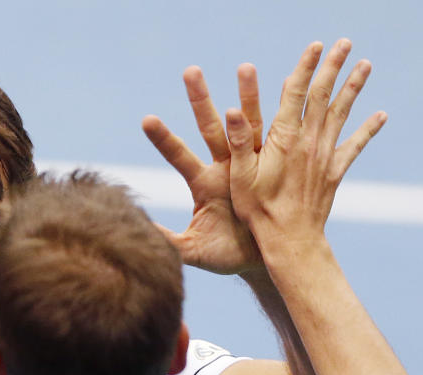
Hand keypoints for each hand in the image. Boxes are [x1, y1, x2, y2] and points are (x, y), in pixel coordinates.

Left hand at [142, 64, 263, 274]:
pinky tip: (286, 86)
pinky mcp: (275, 169)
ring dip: (247, 97)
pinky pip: (279, 138)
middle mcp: (225, 168)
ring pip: (247, 125)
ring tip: (246, 67)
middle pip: (210, 128)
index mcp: (202, 184)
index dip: (164, 139)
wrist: (261, 258)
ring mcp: (251, 165)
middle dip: (201, 100)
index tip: (147, 119)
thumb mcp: (193, 250)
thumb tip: (137, 234)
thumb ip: (166, 242)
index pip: (178, 156)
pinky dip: (282, 116)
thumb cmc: (224, 255)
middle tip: (191, 71)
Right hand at [224, 39, 385, 246]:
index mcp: (284, 140)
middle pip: (323, 96)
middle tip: (344, 43)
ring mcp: (324, 156)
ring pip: (342, 114)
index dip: (305, 68)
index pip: (296, 94)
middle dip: (333, 67)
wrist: (290, 240)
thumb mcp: (240, 176)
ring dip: (354, 87)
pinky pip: (354, 145)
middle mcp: (309, 142)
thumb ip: (239, 142)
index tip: (314, 46)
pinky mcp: (334, 172)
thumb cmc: (258, 210)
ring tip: (366, 65)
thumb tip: (232, 110)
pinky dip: (368, 129)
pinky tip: (381, 115)